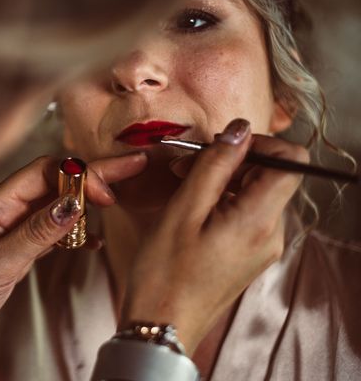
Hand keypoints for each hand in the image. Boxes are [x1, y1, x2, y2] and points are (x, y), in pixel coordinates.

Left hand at [0, 153, 146, 348]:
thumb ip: (35, 233)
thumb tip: (72, 203)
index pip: (44, 172)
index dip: (78, 175)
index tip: (105, 193)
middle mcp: (5, 210)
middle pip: (56, 182)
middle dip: (92, 176)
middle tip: (131, 167)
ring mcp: (12, 228)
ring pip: (57, 205)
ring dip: (86, 203)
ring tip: (117, 200)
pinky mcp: (18, 249)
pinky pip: (52, 232)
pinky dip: (74, 233)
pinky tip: (92, 241)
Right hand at [120, 118, 307, 353]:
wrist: (162, 324)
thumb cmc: (165, 270)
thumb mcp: (184, 209)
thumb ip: (215, 165)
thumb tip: (239, 129)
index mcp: (259, 220)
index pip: (290, 161)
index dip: (259, 143)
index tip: (221, 146)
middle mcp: (270, 233)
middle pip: (270, 175)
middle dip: (231, 161)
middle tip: (185, 165)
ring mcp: (262, 246)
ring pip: (255, 193)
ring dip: (222, 180)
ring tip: (182, 185)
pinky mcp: (249, 255)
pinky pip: (246, 213)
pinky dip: (222, 200)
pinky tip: (191, 208)